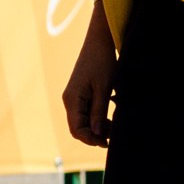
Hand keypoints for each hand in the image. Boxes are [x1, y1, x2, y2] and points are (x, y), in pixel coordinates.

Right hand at [60, 2, 117, 146]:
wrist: (99, 41)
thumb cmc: (102, 62)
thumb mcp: (104, 88)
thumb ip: (99, 112)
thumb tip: (96, 134)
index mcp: (72, 100)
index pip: (77, 129)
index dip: (90, 139)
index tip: (107, 142)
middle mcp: (70, 100)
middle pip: (79, 127)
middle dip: (94, 135)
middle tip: (112, 136)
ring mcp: (75, 96)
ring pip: (83, 121)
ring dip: (97, 127)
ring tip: (113, 125)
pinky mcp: (81, 93)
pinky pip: (86, 112)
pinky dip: (97, 117)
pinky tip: (110, 115)